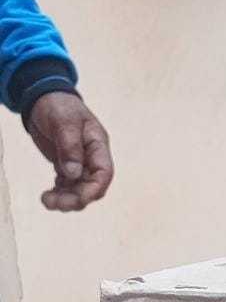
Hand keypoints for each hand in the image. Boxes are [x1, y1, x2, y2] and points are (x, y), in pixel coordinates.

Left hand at [26, 92, 113, 211]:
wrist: (44, 97)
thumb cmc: (58, 105)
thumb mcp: (64, 122)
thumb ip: (70, 147)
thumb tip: (73, 174)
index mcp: (98, 146)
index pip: (104, 173)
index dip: (94, 189)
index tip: (79, 200)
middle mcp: (92, 158)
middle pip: (91, 186)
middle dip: (76, 198)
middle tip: (54, 204)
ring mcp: (80, 163)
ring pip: (79, 189)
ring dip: (65, 199)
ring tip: (47, 201)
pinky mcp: (67, 165)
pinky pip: (67, 185)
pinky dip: (59, 193)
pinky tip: (47, 195)